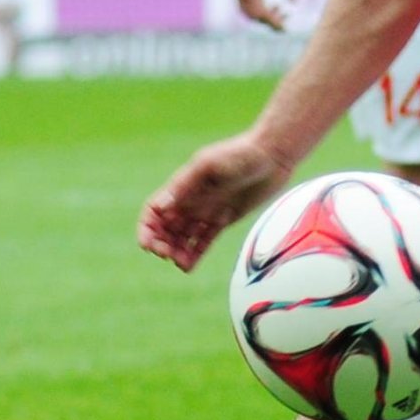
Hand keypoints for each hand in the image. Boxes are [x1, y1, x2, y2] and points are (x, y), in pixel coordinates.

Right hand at [139, 132, 296, 271]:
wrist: (272, 155)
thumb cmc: (240, 153)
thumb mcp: (209, 165)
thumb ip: (185, 184)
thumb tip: (161, 206)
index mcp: (181, 187)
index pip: (153, 211)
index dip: (147, 229)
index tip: (149, 245)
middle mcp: (191, 200)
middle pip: (165, 228)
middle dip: (161, 244)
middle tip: (168, 256)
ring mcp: (207, 210)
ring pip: (183, 237)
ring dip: (177, 251)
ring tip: (181, 263)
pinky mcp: (224, 219)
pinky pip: (204, 240)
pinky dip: (194, 253)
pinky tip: (188, 267)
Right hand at [231, 0, 293, 30]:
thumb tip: (295, 3)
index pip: (262, 13)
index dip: (274, 23)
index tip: (286, 28)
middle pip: (254, 17)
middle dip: (270, 21)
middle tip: (287, 16)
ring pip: (248, 13)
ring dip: (263, 16)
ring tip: (281, 9)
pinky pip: (245, 7)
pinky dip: (257, 10)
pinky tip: (272, 5)